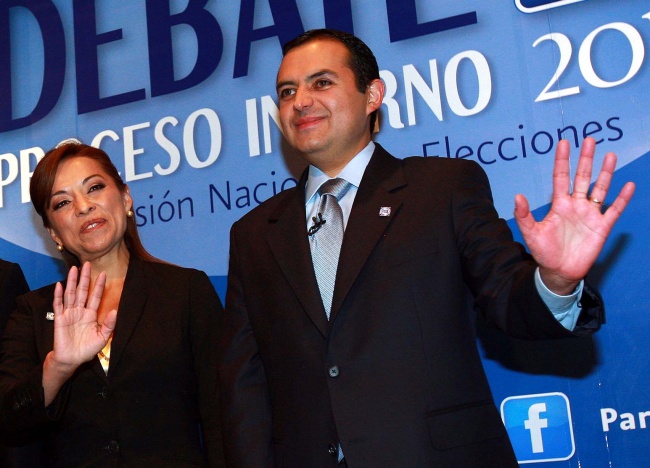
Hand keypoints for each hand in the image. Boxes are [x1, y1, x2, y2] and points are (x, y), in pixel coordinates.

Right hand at [50, 262, 116, 369]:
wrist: (72, 359)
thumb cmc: (87, 349)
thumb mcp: (102, 337)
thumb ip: (109, 325)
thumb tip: (115, 311)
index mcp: (91, 314)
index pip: (96, 296)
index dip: (99, 285)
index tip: (104, 274)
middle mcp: (80, 311)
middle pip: (83, 291)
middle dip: (85, 278)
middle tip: (87, 264)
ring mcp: (69, 314)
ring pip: (71, 294)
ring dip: (72, 282)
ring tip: (74, 269)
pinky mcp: (59, 319)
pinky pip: (59, 305)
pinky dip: (58, 295)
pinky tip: (60, 285)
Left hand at [514, 137, 634, 294]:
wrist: (559, 271)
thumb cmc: (544, 252)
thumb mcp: (531, 233)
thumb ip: (524, 215)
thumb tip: (517, 196)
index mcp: (559, 205)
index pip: (561, 177)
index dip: (562, 161)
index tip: (564, 143)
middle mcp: (576, 205)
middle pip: (582, 177)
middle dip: (586, 159)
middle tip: (589, 140)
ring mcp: (590, 214)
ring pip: (600, 189)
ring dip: (605, 173)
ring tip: (610, 155)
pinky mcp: (602, 227)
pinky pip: (614, 210)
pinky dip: (621, 198)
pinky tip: (628, 185)